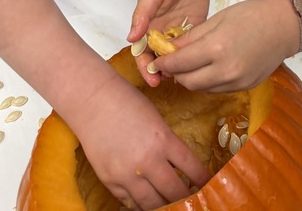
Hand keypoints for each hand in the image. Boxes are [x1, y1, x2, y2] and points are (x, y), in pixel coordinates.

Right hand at [73, 74, 209, 209]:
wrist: (93, 100)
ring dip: (164, 205)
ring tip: (171, 203)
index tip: (208, 184)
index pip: (191, 167)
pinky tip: (148, 202)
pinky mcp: (109, 181)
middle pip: (173, 191)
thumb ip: (167, 143)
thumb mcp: (156, 119)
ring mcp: (126, 174)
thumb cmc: (127, 102)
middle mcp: (147, 160)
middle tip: (191, 200)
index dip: (202, 179)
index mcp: (163, 140)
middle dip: (185, 198)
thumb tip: (178, 167)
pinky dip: (141, 204)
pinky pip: (130, 202)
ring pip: (152, 204)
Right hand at [128, 0, 211, 86]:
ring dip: (178, 66)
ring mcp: (178, 30)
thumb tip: (130, 38)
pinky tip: (198, 63)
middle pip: (158, 58)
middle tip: (168, 81)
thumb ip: (142, 14)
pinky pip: (193, 45)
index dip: (145, 66)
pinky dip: (193, 55)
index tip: (152, 78)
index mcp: (146, 25)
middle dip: (161, 72)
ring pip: (176, 56)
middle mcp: (160, 31)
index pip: (142, 51)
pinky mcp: (195, 27)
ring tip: (184, 75)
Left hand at [149, 0, 299, 92]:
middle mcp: (226, 70)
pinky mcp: (245, 87)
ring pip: (201, 88)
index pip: (180, 63)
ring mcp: (237, 81)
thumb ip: (192, 38)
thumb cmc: (252, 15)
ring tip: (190, 65)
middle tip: (171, 63)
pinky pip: (217, 89)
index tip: (155, 61)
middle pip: (187, 82)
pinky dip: (208, 81)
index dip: (164, 63)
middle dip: (176, 73)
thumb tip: (169, 50)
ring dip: (191, 79)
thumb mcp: (218, 19)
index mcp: (217, 47)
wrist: (284, 26)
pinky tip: (210, 68)